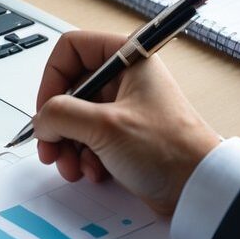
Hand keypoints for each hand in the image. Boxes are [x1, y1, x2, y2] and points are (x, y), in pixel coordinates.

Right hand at [33, 30, 220, 215]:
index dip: (53, 78)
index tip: (46, 109)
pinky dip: (83, 156)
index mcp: (128, 58)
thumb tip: (41, 120)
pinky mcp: (124, 134)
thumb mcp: (105, 126)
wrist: (199, 190)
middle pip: (69, 87)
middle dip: (57, 122)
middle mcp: (125, 77)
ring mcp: (123, 106)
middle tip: (49, 147)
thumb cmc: (170, 150)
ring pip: (75, 116)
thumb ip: (61, 115)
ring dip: (67, 144)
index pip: (72, 48)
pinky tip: (94, 172)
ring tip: (72, 167)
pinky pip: (88, 138)